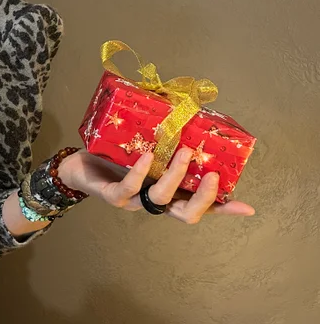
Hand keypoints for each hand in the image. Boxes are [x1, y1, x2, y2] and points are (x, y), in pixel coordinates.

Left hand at [59, 147, 255, 223]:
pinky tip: (148, 156)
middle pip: (185, 213)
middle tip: (214, 173)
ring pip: (160, 198)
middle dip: (204, 197)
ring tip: (184, 152)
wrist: (76, 165)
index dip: (222, 208)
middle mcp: (152, 201)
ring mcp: (132, 201)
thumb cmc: (113, 156)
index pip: (199, 206)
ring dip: (176, 176)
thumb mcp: (145, 146)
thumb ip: (166, 138)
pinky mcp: (111, 195)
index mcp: (166, 192)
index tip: (247, 206)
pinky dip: (140, 172)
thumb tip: (188, 110)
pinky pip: (128, 188)